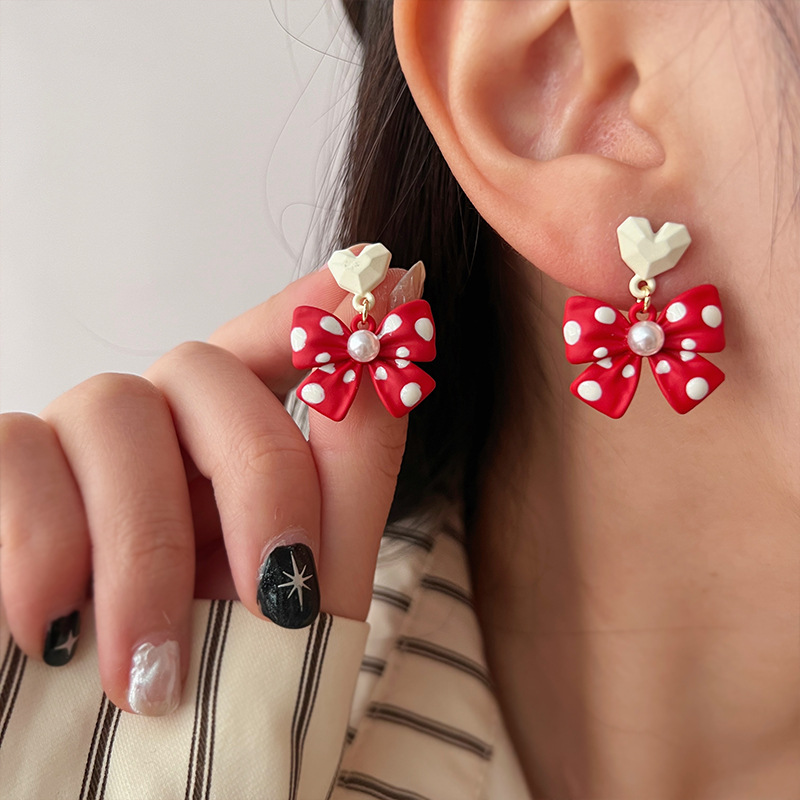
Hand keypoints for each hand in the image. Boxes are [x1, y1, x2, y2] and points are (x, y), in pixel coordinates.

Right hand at [0, 260, 422, 713]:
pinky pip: (13, 451)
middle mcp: (154, 433)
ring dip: (147, 549)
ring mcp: (68, 449)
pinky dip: (45, 547)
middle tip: (277, 601)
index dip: (312, 302)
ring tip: (152, 671)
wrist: (122, 780)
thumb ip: (356, 454)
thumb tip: (400, 305)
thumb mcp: (313, 586)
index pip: (270, 346)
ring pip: (112, 407)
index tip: (373, 275)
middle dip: (260, 483)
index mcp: (232, 452)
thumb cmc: (223, 693)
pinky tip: (55, 632)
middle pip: (207, 375)